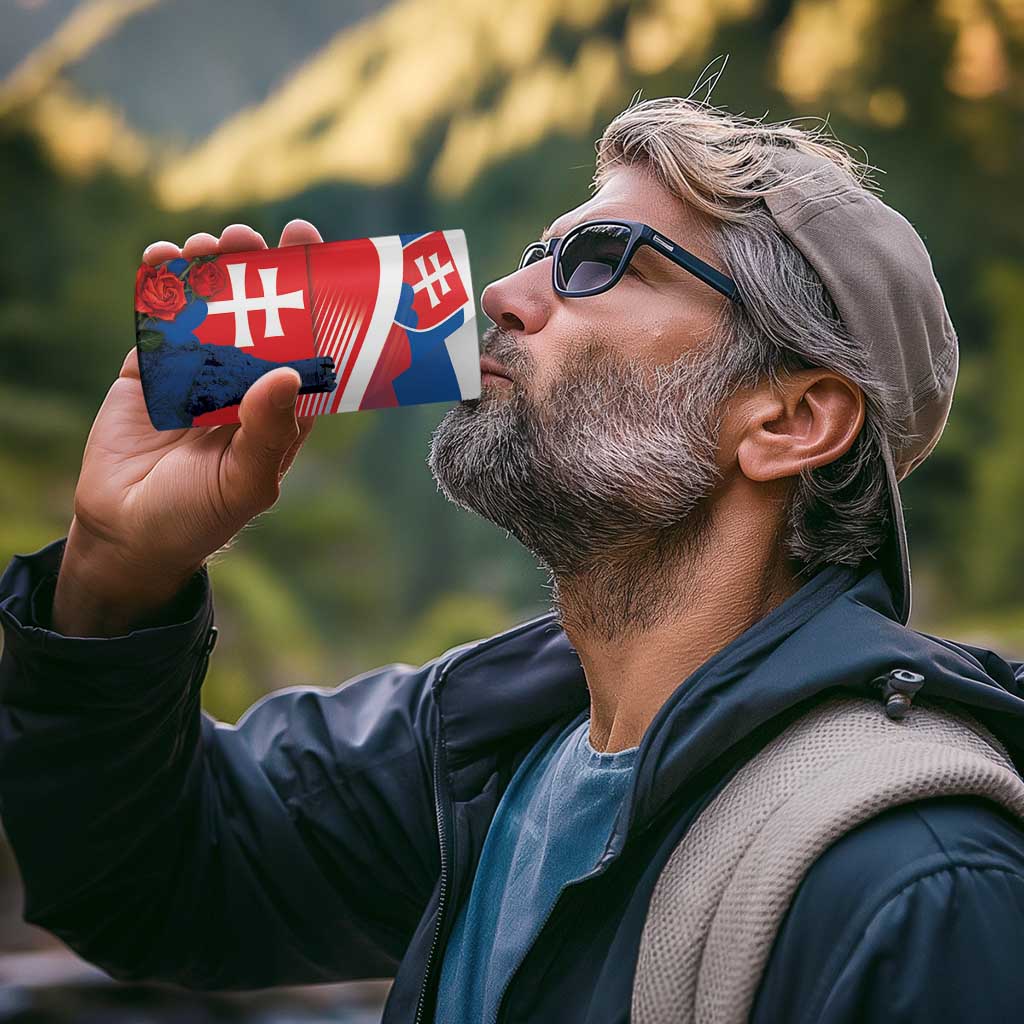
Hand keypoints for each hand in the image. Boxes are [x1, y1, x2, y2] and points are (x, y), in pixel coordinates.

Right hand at [53, 220, 324, 634]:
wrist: (127, 533)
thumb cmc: (200, 516)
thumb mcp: (245, 483)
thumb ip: (267, 433)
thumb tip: (285, 374)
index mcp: (280, 405)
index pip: (306, 341)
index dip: (312, 295)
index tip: (309, 248)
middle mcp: (244, 381)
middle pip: (258, 312)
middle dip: (257, 270)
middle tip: (251, 238)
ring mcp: (196, 372)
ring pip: (209, 307)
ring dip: (210, 270)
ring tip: (208, 246)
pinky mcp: (150, 370)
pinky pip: (158, 320)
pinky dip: (159, 286)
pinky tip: (162, 259)